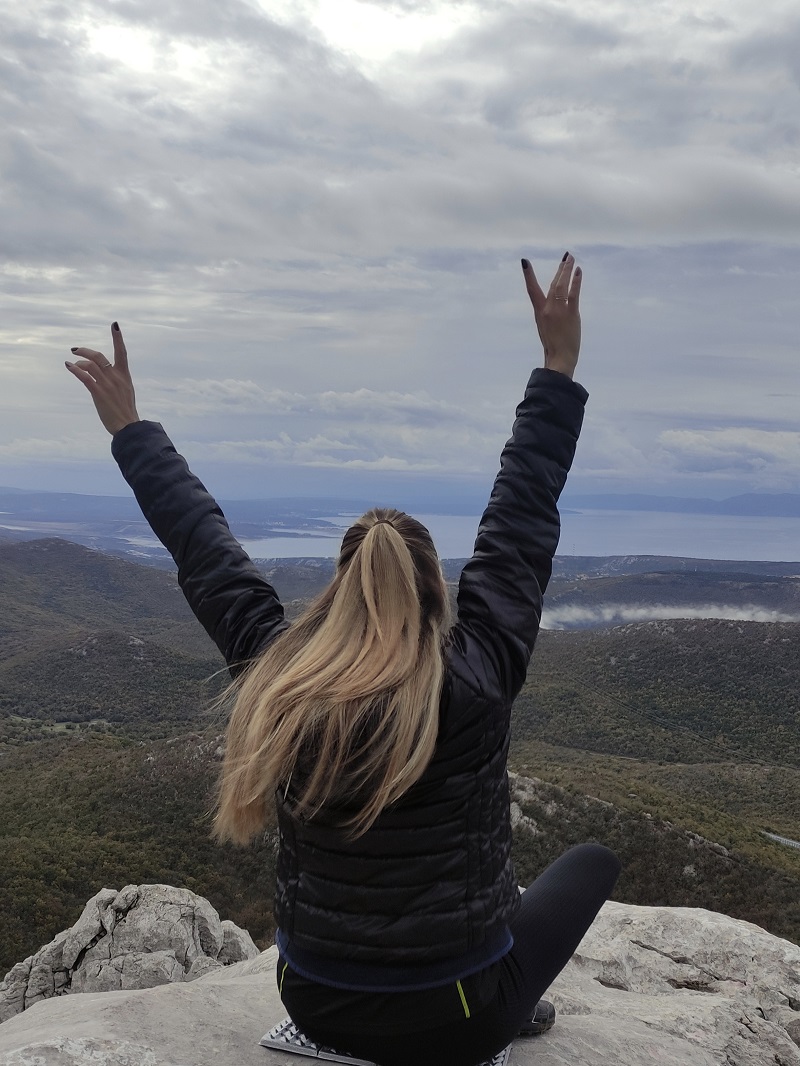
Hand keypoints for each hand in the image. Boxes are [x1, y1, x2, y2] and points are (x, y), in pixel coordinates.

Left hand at [65, 323, 139, 434]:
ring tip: (73, 364)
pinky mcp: (98, 393)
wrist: (128, 426)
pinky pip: (84, 376)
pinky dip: (75, 369)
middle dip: (85, 350)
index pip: (122, 352)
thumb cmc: (126, 411)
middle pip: (99, 356)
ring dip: (78, 361)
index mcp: (125, 376)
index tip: (114, 325)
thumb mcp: (126, 392)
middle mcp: (116, 377)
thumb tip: (106, 375)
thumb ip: (118, 381)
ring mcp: (107, 384)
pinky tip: (69, 366)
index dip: (118, 338)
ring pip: (89, 364)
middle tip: (75, 349)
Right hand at [521, 253, 581, 378]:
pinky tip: (578, 272)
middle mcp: (547, 309)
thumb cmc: (554, 346)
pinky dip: (576, 281)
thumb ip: (548, 314)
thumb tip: (555, 304)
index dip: (528, 275)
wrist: (559, 359)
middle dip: (560, 269)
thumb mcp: (545, 328)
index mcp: (539, 313)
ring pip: (561, 286)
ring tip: (571, 259)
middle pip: (552, 284)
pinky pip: (573, 294)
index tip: (525, 262)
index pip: (532, 290)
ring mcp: (558, 311)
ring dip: (566, 270)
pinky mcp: (571, 314)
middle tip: (566, 256)